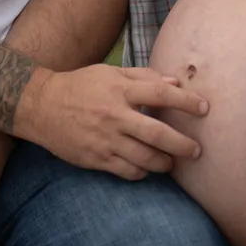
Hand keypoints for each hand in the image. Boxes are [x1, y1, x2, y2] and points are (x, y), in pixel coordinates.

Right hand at [13, 64, 207, 180]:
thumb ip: (143, 76)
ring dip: (165, 162)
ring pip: (145, 158)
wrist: (41, 106)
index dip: (186, 103)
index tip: (204, 109)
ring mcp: (105, 140)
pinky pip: (128, 171)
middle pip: (158, 135)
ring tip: (172, 161)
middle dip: (183, 145)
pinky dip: (143, 172)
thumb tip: (175, 83)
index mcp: (120, 90)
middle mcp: (115, 115)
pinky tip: (147, 167)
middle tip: (197, 150)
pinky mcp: (96, 159)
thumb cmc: (80, 85)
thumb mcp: (109, 73)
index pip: (161, 95)